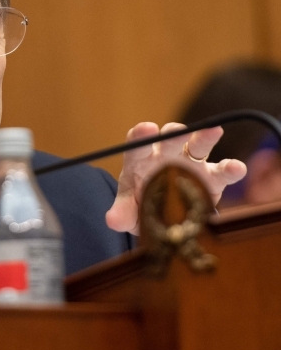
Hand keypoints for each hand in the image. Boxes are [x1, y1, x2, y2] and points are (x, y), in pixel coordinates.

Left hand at [105, 122, 246, 233]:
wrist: (163, 217)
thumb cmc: (141, 206)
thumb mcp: (128, 213)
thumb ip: (121, 214)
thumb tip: (113, 220)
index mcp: (140, 161)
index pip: (138, 145)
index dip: (141, 135)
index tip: (145, 129)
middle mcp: (166, 156)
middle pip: (169, 140)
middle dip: (173, 134)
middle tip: (177, 131)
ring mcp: (190, 164)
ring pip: (197, 147)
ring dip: (205, 138)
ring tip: (214, 131)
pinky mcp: (211, 178)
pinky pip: (222, 171)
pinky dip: (230, 168)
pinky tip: (236, 168)